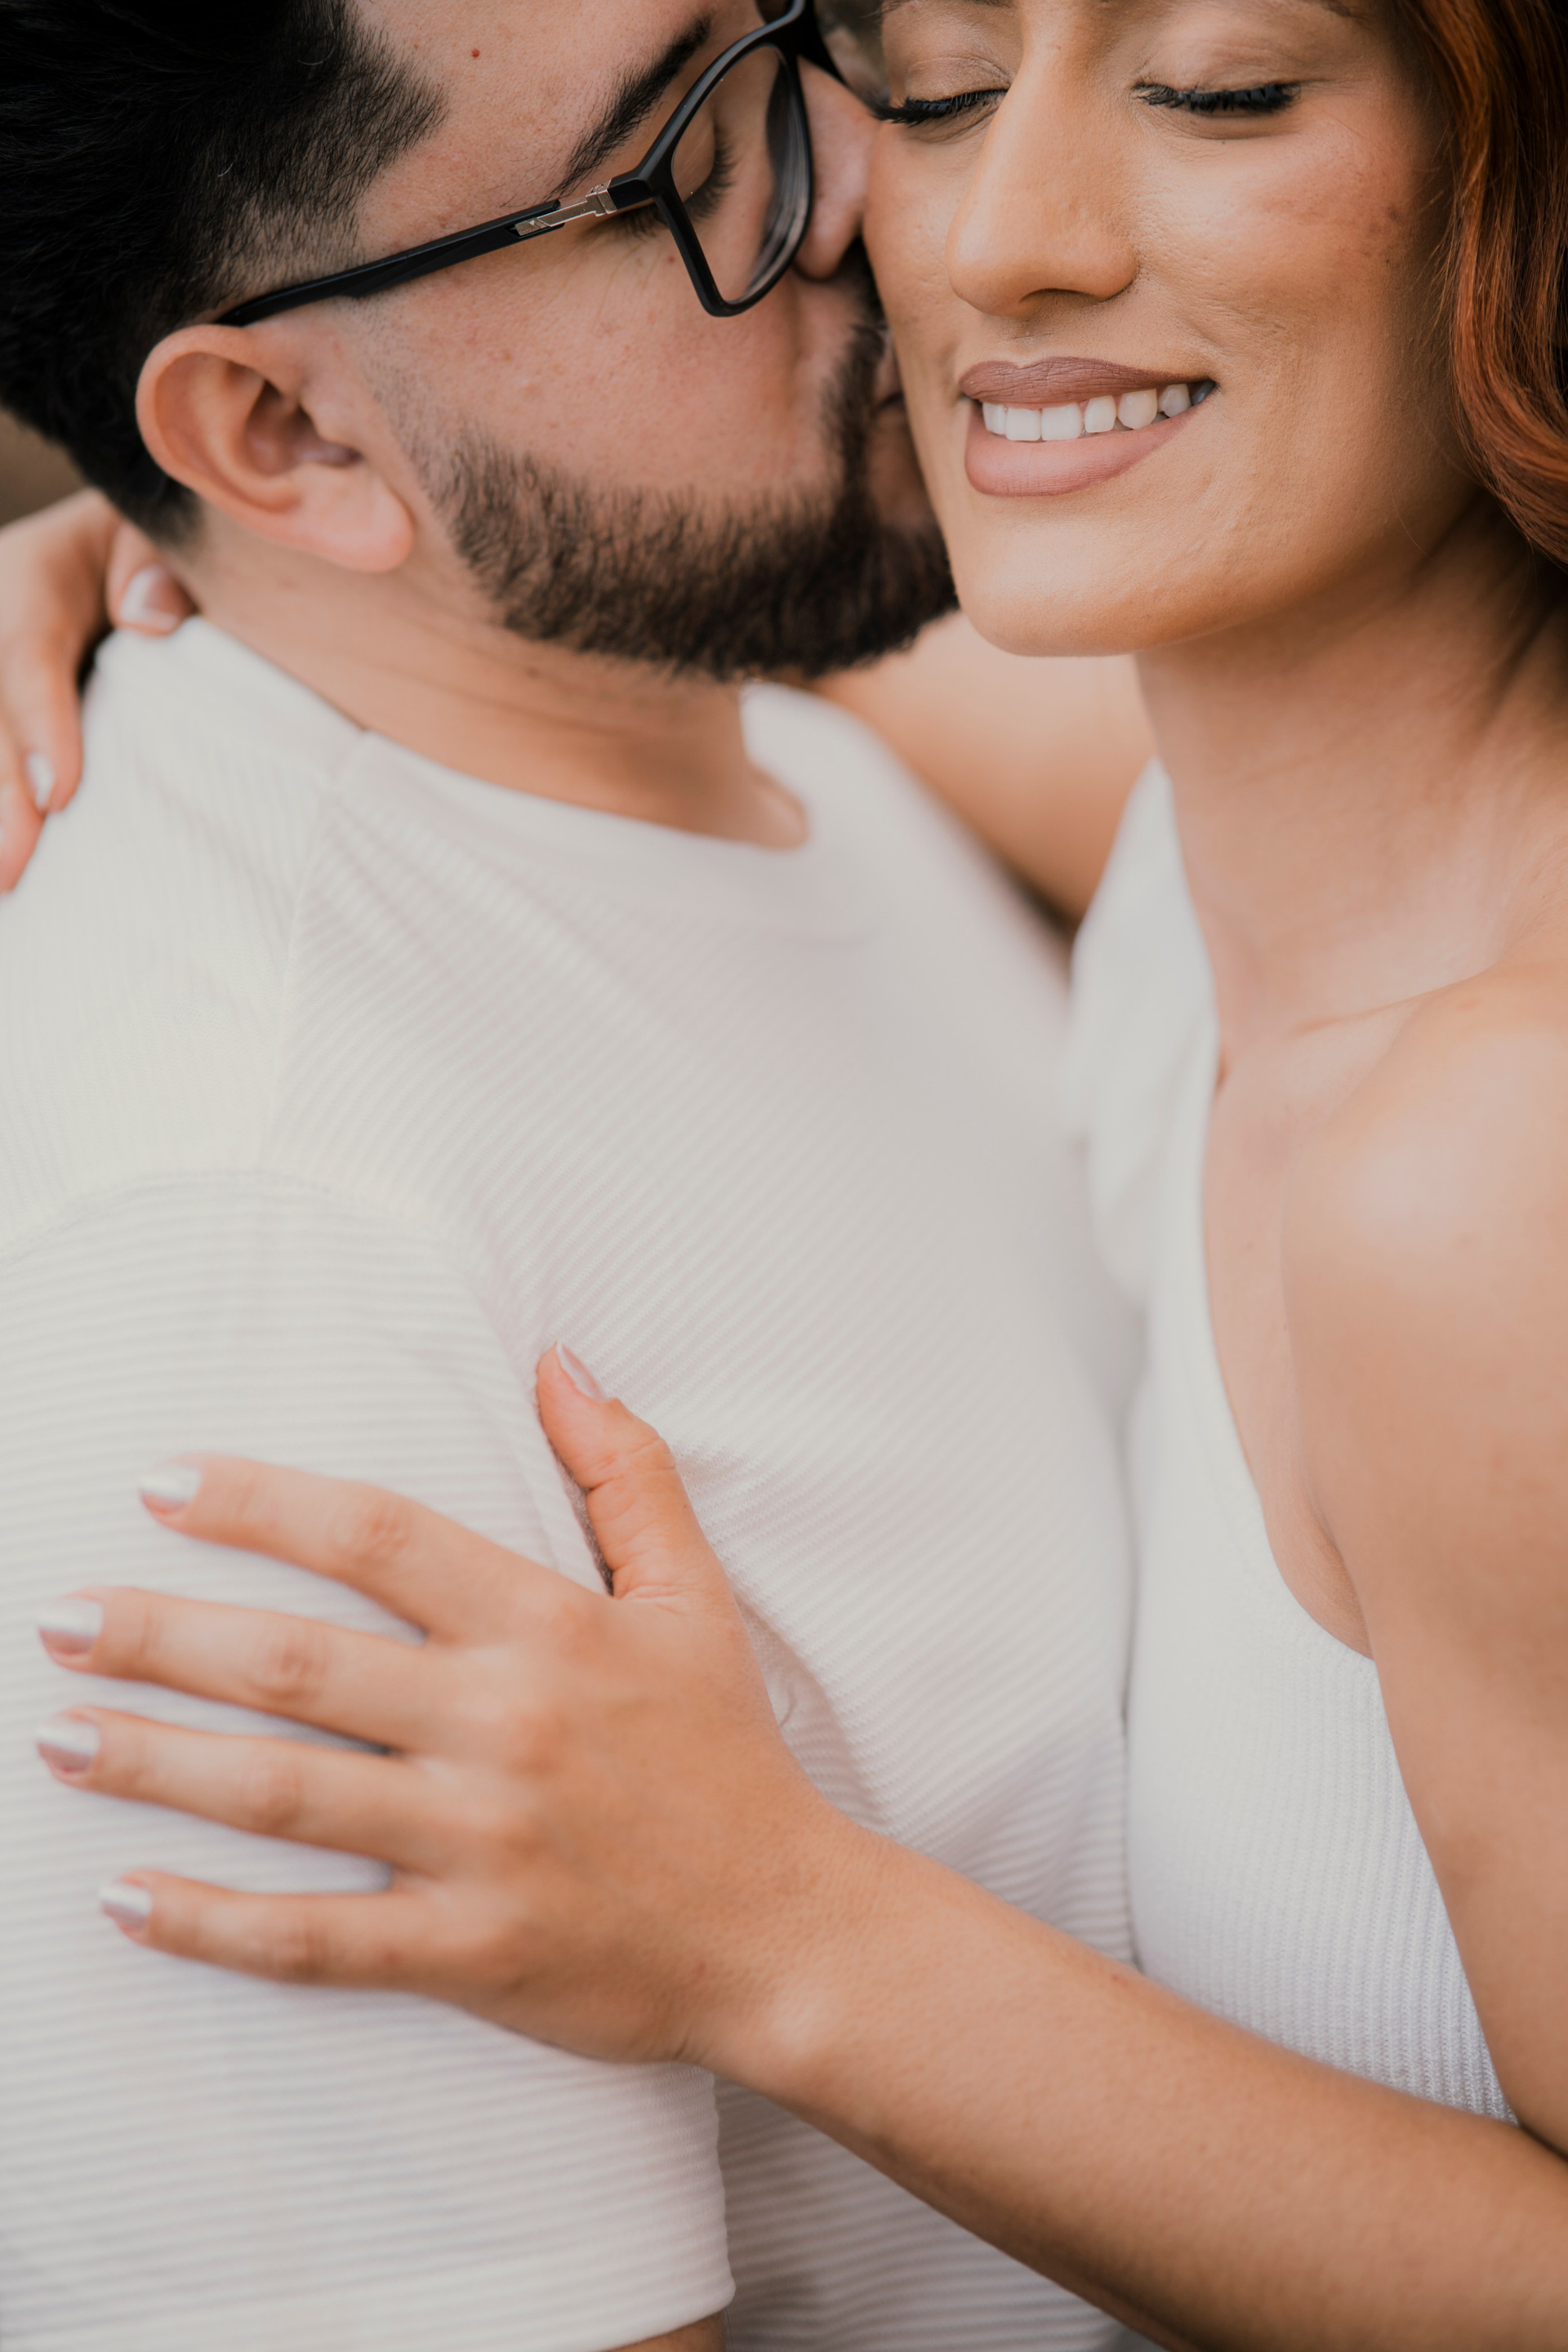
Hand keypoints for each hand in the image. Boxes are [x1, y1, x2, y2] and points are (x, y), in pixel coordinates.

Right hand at [0, 490, 192, 889]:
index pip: (26, 649)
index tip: (57, 796)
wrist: (128, 559)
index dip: (38, 723)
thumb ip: (158, 565)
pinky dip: (3, 802)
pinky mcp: (2, 706)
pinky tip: (12, 872)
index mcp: (32, 575)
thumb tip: (150, 619)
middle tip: (13, 872)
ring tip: (8, 884)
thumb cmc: (164, 553)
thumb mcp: (162, 537)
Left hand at [35, 1345, 859, 2073]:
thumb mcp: (694, 1596)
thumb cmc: (727, 1756)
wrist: (786, 1930)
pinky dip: (214, 1924)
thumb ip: (624, 1471)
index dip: (261, 1502)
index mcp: (547, 1628)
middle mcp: (502, 1726)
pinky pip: (318, 1939)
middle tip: (57, 1618)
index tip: (163, 1484)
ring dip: (157, 1762)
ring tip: (57, 1736)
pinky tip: (127, 1901)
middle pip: (299, 1664)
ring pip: (285, 1795)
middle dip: (163, 1636)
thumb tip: (561, 1360)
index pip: (379, 1538)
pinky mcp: (469, 1950)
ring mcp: (480, 1844)